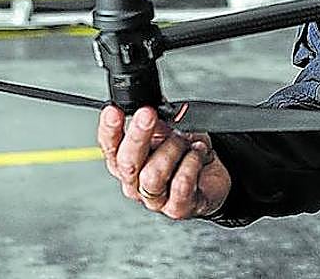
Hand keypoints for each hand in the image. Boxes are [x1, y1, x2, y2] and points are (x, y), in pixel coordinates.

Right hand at [97, 104, 231, 219]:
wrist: (211, 177)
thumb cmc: (185, 153)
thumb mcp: (170, 130)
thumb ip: (158, 122)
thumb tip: (152, 110)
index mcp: (126, 161)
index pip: (109, 147)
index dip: (108, 129)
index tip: (113, 111)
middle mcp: (135, 182)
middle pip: (126, 163)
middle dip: (137, 135)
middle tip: (148, 114)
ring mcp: (154, 199)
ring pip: (152, 175)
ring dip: (172, 150)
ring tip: (185, 140)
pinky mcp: (177, 208)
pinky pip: (180, 185)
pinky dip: (192, 163)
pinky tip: (198, 152)